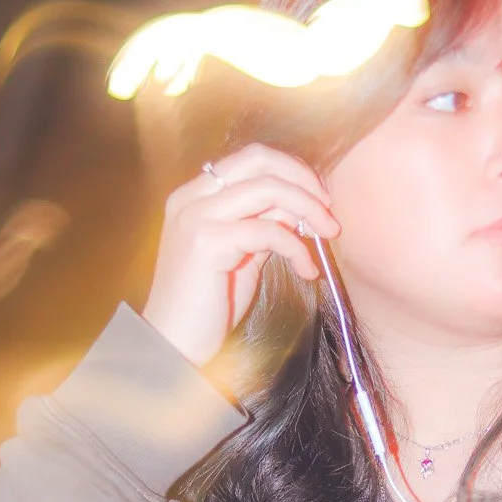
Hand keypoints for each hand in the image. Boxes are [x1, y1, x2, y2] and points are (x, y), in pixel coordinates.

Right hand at [143, 144, 338, 367]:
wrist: (173, 343)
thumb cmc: (207, 304)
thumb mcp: (240, 253)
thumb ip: (262, 224)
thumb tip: (298, 206)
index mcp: (194, 195)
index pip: (251, 158)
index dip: (292, 170)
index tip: (319, 195)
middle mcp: (190, 197)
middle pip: (259, 159)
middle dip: (303, 180)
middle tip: (328, 209)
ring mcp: (196, 216)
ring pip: (268, 189)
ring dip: (308, 208)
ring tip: (327, 234)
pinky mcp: (206, 242)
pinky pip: (269, 231)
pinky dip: (297, 247)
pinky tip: (307, 270)